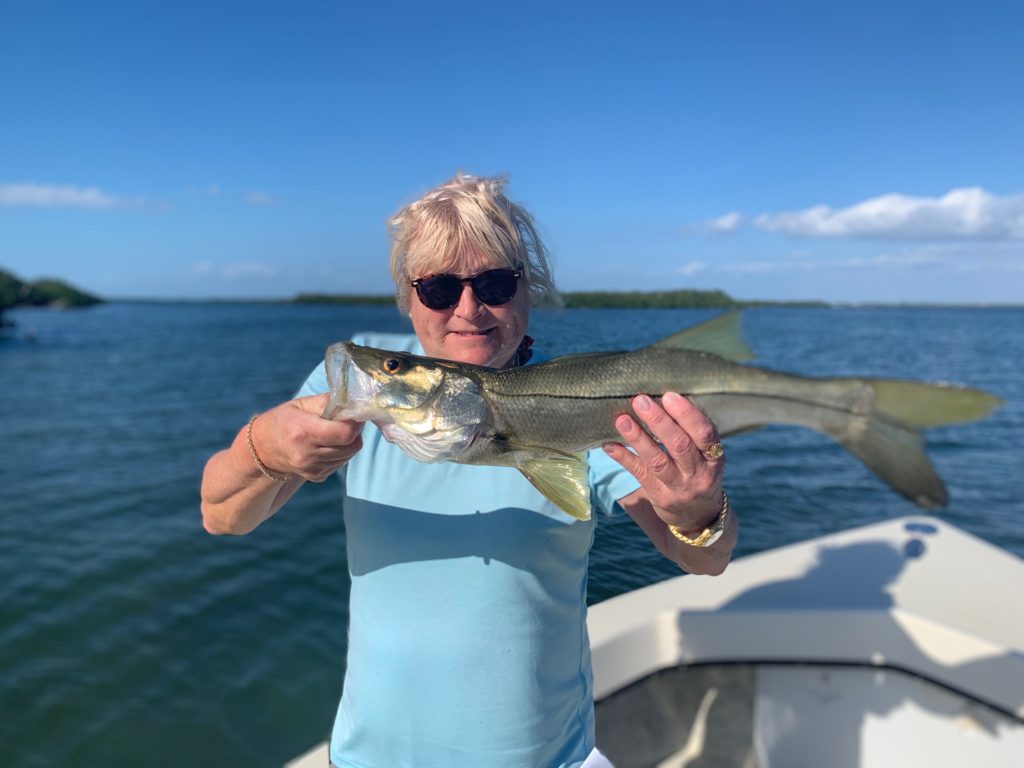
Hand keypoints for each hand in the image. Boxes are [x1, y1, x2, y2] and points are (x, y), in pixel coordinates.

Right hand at [251, 393, 363, 481]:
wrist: (263, 449)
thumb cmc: (284, 420)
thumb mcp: (302, 404)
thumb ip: (328, 402)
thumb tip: (353, 403)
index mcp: (303, 431)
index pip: (345, 434)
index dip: (355, 424)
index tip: (353, 416)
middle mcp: (307, 453)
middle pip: (351, 446)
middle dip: (355, 432)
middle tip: (347, 422)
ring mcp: (311, 468)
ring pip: (349, 455)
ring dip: (349, 443)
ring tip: (335, 432)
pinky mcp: (316, 476)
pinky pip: (341, 463)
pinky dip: (341, 453)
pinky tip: (327, 444)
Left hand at [602, 392, 724, 532]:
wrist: (700, 518)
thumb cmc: (698, 472)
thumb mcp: (705, 455)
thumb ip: (690, 431)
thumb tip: (660, 397)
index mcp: (714, 457)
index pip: (704, 433)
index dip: (687, 414)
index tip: (668, 396)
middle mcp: (699, 473)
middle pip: (679, 445)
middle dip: (659, 421)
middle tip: (640, 401)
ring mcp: (679, 487)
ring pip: (658, 461)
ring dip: (638, 438)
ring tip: (622, 420)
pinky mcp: (659, 497)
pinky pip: (640, 474)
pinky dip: (624, 458)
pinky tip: (609, 445)